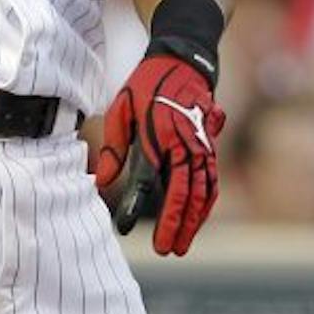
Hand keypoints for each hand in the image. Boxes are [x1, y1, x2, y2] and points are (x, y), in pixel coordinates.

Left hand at [93, 54, 224, 255]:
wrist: (184, 62)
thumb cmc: (146, 86)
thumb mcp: (121, 109)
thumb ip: (113, 146)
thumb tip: (102, 182)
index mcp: (158, 135)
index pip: (147, 180)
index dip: (136, 206)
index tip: (123, 226)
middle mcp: (185, 144)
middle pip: (182, 193)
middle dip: (174, 224)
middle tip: (164, 250)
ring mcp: (202, 148)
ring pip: (202, 193)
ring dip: (193, 222)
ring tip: (180, 246)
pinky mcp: (210, 149)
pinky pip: (211, 182)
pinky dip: (205, 206)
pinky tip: (196, 223)